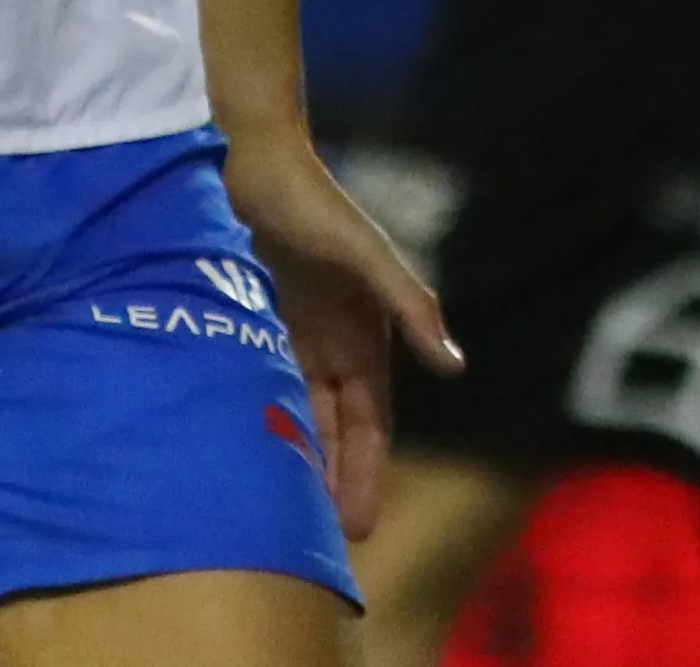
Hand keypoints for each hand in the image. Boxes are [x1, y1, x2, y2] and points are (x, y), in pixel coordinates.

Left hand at [225, 130, 460, 539]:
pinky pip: (263, 383)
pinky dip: (262, 419)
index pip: (369, 424)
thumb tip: (454, 363)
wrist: (248, 156)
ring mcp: (295, 333)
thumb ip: (409, 302)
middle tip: (316, 543)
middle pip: (334, 431)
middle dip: (330, 481)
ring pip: (298, 414)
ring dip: (296, 457)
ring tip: (281, 513)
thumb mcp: (364, 252)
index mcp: (366, 335)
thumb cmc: (309, 201)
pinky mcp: (257, 318)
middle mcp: (334, 343)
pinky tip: (245, 454)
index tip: (356, 525)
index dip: (364, 475)